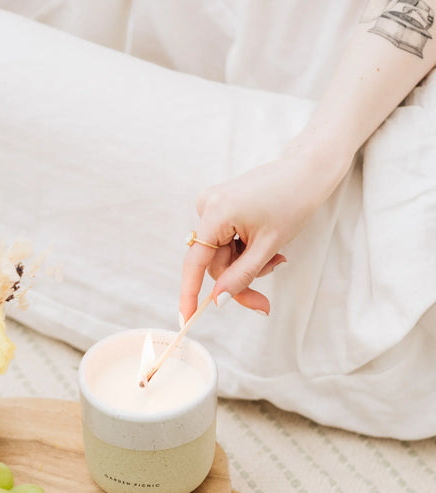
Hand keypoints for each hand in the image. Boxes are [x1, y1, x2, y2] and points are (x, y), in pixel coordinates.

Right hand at [179, 146, 349, 320]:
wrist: (306, 172)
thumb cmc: (292, 203)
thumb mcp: (268, 247)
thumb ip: (240, 276)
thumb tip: (217, 301)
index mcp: (215, 213)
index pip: (195, 262)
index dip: (190, 294)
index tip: (186, 319)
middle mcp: (207, 205)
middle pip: (213, 263)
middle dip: (239, 280)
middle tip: (264, 302)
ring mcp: (212, 204)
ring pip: (222, 255)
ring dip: (247, 264)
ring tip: (276, 256)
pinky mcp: (220, 206)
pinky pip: (226, 241)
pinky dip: (245, 250)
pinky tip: (265, 243)